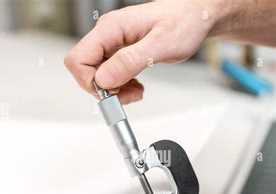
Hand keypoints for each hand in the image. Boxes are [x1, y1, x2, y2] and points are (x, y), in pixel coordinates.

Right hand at [64, 0, 223, 103]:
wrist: (197, 16)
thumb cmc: (184, 22)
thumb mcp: (160, 46)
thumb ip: (130, 62)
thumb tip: (104, 79)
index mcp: (112, 28)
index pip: (78, 59)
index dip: (90, 82)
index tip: (112, 92)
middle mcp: (108, 34)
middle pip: (84, 69)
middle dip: (103, 89)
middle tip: (129, 94)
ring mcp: (114, 42)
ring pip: (97, 74)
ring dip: (113, 90)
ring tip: (136, 90)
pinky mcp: (121, 51)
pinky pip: (110, 73)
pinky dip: (120, 85)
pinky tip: (136, 85)